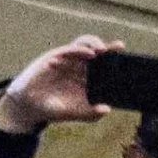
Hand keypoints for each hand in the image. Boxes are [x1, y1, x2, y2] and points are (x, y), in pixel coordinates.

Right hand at [0, 33, 116, 135]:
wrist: (29, 106)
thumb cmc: (53, 108)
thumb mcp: (73, 113)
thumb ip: (90, 114)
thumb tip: (107, 109)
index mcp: (87, 78)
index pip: (104, 66)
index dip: (115, 61)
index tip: (128, 60)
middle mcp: (79, 66)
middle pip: (98, 52)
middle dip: (109, 48)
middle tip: (119, 48)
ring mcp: (68, 60)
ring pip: (85, 45)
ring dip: (95, 44)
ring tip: (102, 50)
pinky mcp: (56, 56)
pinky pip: (70, 49)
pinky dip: (80, 49)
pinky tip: (89, 53)